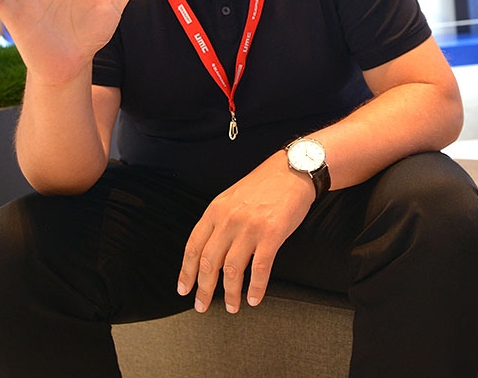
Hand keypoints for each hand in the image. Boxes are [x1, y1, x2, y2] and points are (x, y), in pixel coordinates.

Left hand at [177, 152, 313, 313]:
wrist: (293, 170)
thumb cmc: (265, 183)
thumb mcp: (232, 196)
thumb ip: (219, 220)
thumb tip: (210, 250)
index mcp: (216, 210)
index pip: (193, 247)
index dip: (186, 272)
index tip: (184, 288)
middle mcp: (229, 220)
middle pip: (209, 263)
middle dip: (204, 289)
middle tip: (202, 305)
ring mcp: (250, 228)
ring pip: (233, 270)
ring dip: (230, 293)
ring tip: (232, 306)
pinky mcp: (272, 235)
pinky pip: (260, 269)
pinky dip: (256, 288)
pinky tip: (254, 297)